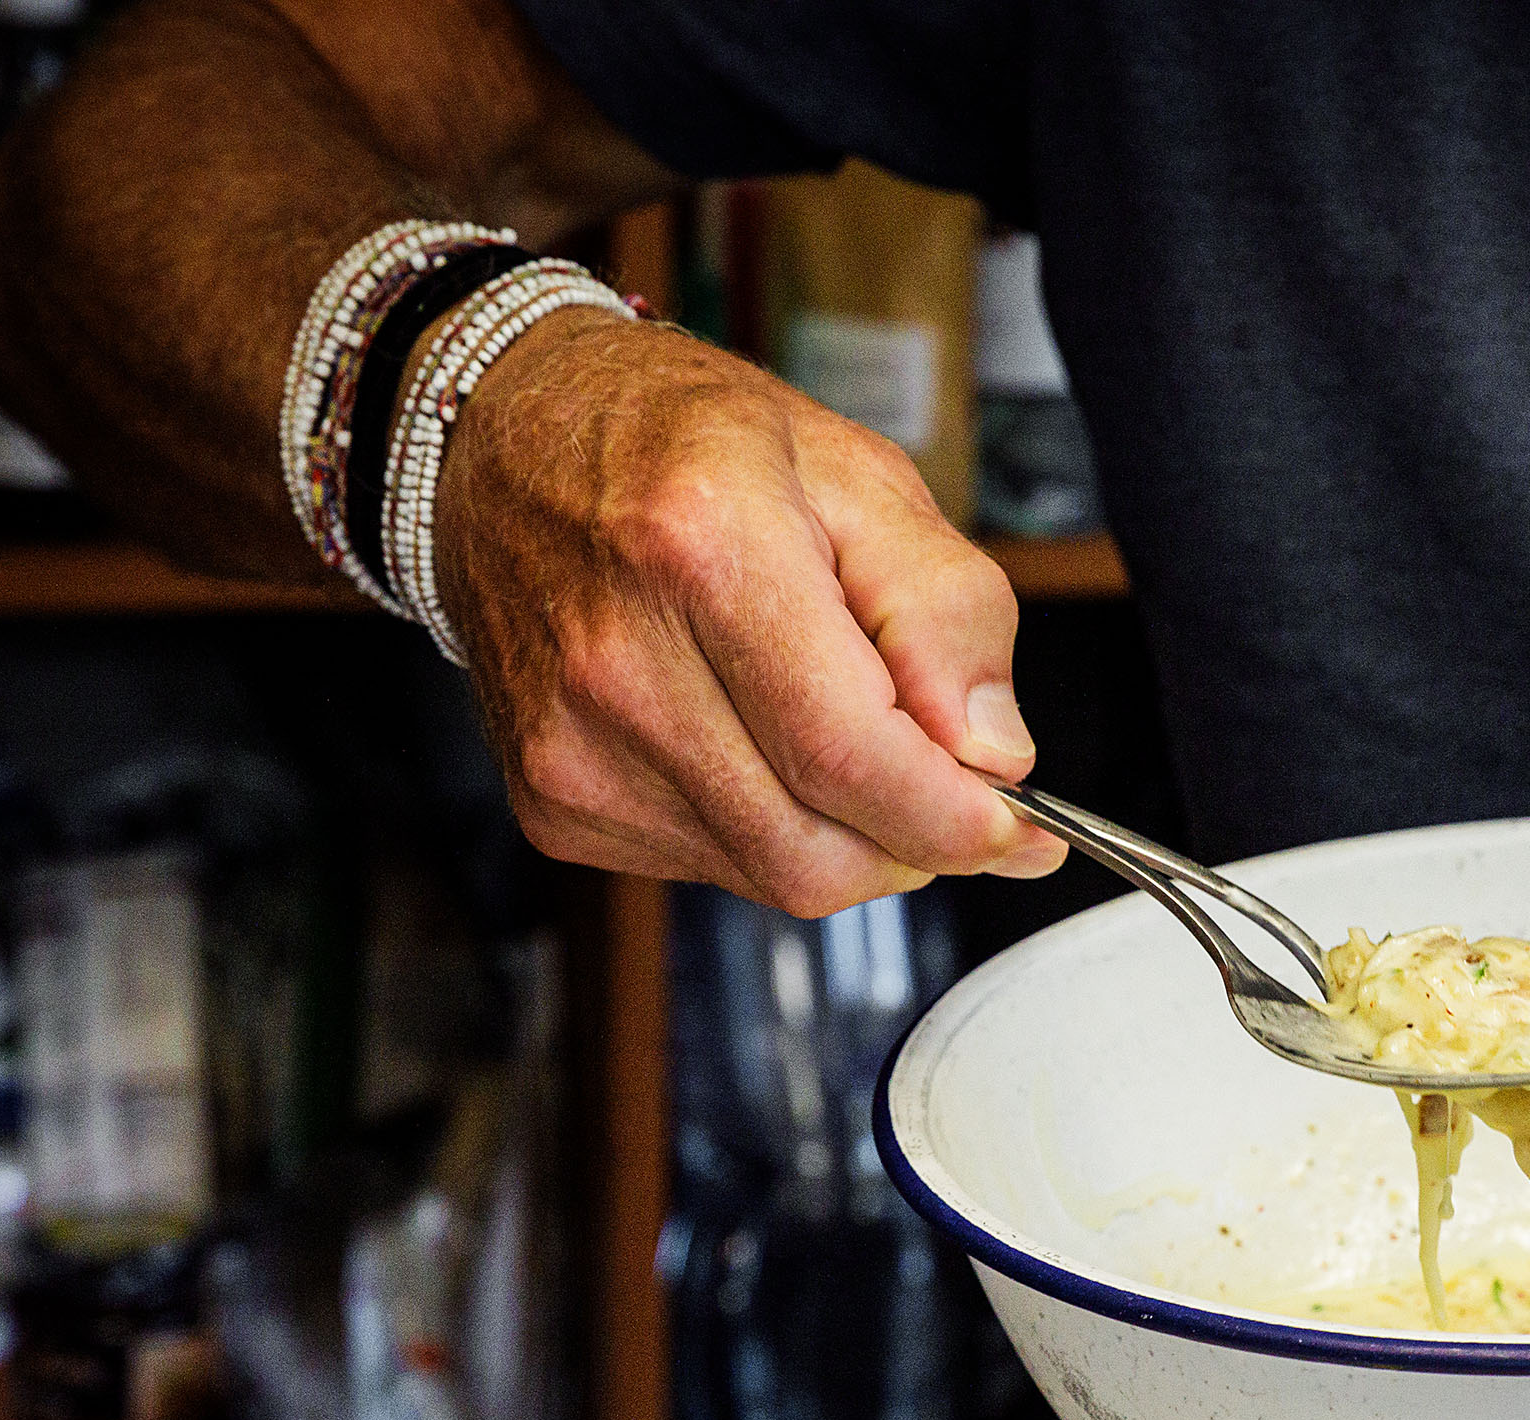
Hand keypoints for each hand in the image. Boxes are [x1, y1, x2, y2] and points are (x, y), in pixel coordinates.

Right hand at [433, 309, 1065, 912]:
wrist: (507, 434)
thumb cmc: (685, 441)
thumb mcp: (860, 475)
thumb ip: (948, 611)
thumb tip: (995, 753)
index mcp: (703, 548)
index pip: (852, 758)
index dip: (958, 820)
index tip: (1022, 826)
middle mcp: (618, 660)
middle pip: (816, 850)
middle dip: (915, 841)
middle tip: (956, 788)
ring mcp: (571, 743)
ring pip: (774, 874)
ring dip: (849, 837)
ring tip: (847, 734)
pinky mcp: (552, 798)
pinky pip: (714, 867)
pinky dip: (774, 829)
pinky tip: (759, 741)